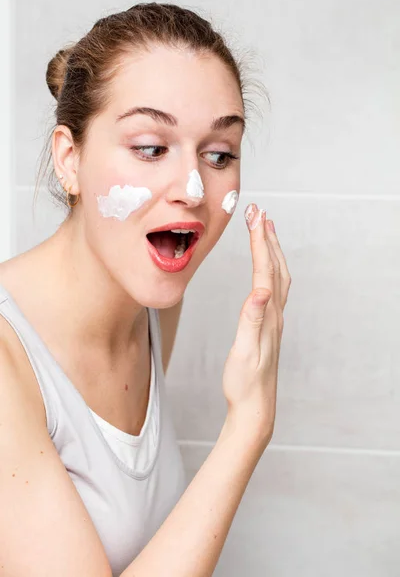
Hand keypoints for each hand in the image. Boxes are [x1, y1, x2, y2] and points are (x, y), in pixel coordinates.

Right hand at [222, 204, 290, 445]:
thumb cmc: (246, 382)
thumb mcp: (245, 351)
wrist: (255, 407)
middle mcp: (275, 314)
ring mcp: (274, 319)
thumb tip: (261, 290)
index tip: (255, 216)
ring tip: (266, 230)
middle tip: (259, 213)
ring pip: (277, 277)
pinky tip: (266, 270)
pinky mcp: (269, 326)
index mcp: (267, 315)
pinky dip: (271, 269)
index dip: (259, 242)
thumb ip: (252, 320)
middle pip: (274, 267)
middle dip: (267, 237)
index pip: (265, 270)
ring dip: (272, 250)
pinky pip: (274, 289)